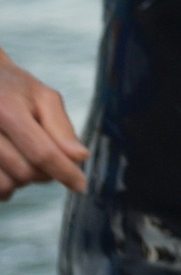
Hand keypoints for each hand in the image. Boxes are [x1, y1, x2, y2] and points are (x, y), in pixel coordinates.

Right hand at [0, 52, 86, 199]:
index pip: (41, 153)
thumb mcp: (41, 96)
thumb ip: (61, 127)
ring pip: (6, 185)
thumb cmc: (12, 89)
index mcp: (6, 109)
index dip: (64, 172)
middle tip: (45, 156)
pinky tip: (8, 166)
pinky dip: (5, 184)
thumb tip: (80, 157)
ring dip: (22, 180)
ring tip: (23, 158)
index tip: (80, 185)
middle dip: (43, 172)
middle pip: (25, 172)